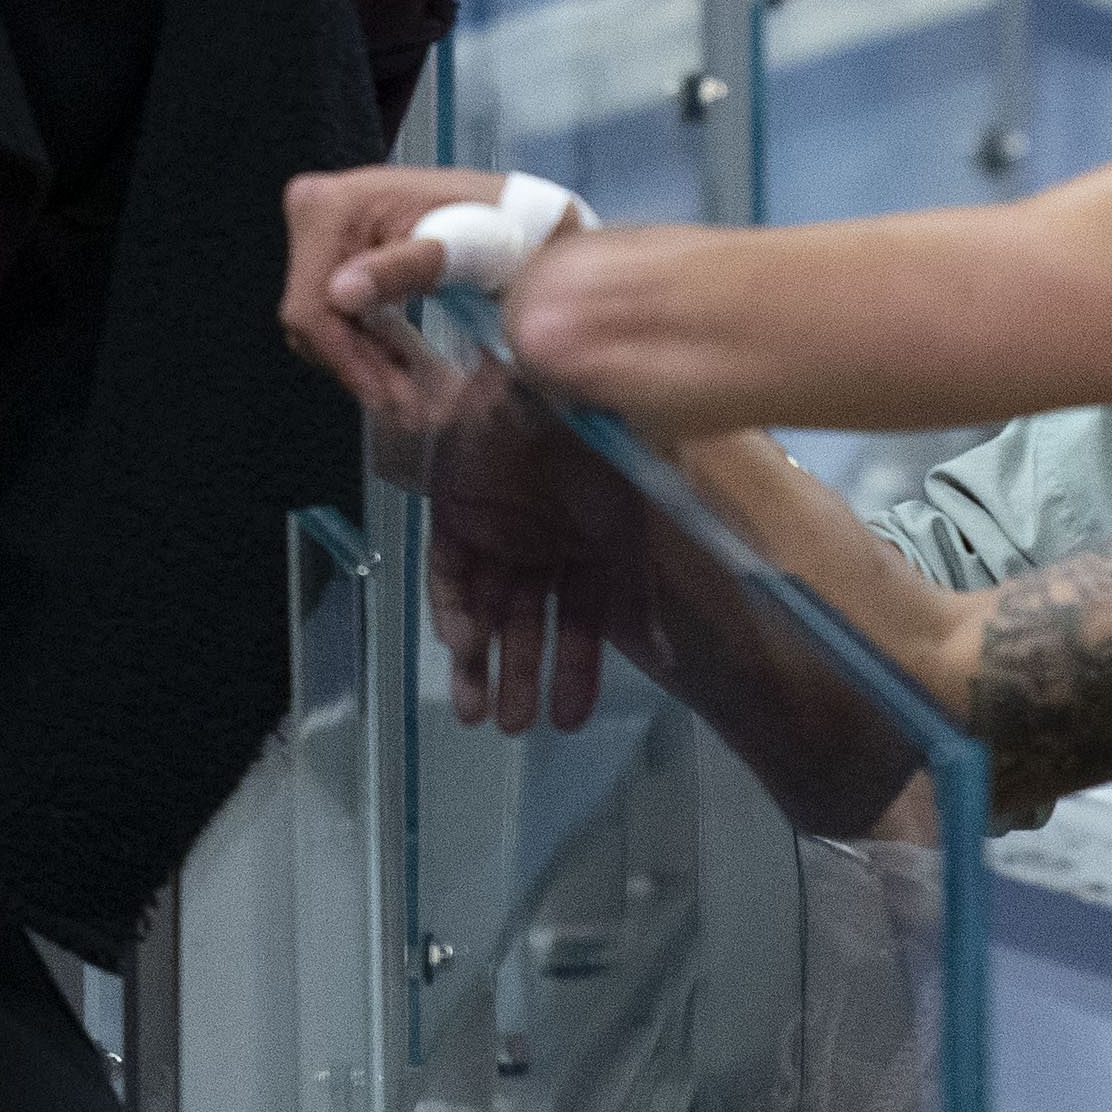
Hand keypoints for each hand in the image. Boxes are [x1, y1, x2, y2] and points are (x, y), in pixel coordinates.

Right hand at [278, 165, 504, 422]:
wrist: (515, 215)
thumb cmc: (496, 223)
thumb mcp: (459, 248)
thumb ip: (400, 269)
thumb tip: (339, 294)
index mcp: (331, 206)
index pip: (311, 307)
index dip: (346, 360)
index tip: (385, 395)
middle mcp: (315, 213)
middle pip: (314, 319)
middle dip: (362, 367)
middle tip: (407, 405)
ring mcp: (324, 233)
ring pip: (325, 324)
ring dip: (368, 362)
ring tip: (413, 392)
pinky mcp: (339, 252)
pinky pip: (339, 314)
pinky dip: (371, 344)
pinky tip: (406, 365)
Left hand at [419, 373, 663, 733]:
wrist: (537, 384)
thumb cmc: (593, 451)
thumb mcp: (626, 529)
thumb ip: (634, 594)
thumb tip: (662, 659)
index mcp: (591, 549)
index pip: (583, 622)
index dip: (575, 671)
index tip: (568, 721)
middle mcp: (544, 547)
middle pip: (530, 624)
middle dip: (522, 676)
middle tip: (513, 726)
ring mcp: (496, 533)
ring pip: (486, 610)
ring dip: (481, 661)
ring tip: (477, 712)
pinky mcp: (452, 519)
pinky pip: (448, 577)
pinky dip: (453, 612)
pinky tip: (463, 645)